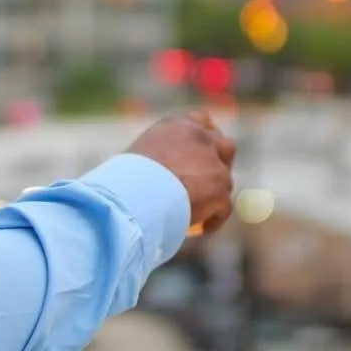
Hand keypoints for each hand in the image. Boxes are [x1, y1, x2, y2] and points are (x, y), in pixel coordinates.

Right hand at [126, 109, 235, 234]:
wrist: (135, 195)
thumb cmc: (126, 179)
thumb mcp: (139, 155)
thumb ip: (160, 155)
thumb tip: (163, 172)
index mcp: (178, 125)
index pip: (202, 120)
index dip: (205, 136)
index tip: (202, 150)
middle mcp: (200, 138)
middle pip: (224, 146)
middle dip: (221, 162)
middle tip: (208, 181)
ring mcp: (214, 164)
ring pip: (225, 180)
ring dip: (215, 194)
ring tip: (197, 213)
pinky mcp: (220, 190)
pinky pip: (224, 208)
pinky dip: (213, 220)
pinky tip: (198, 230)